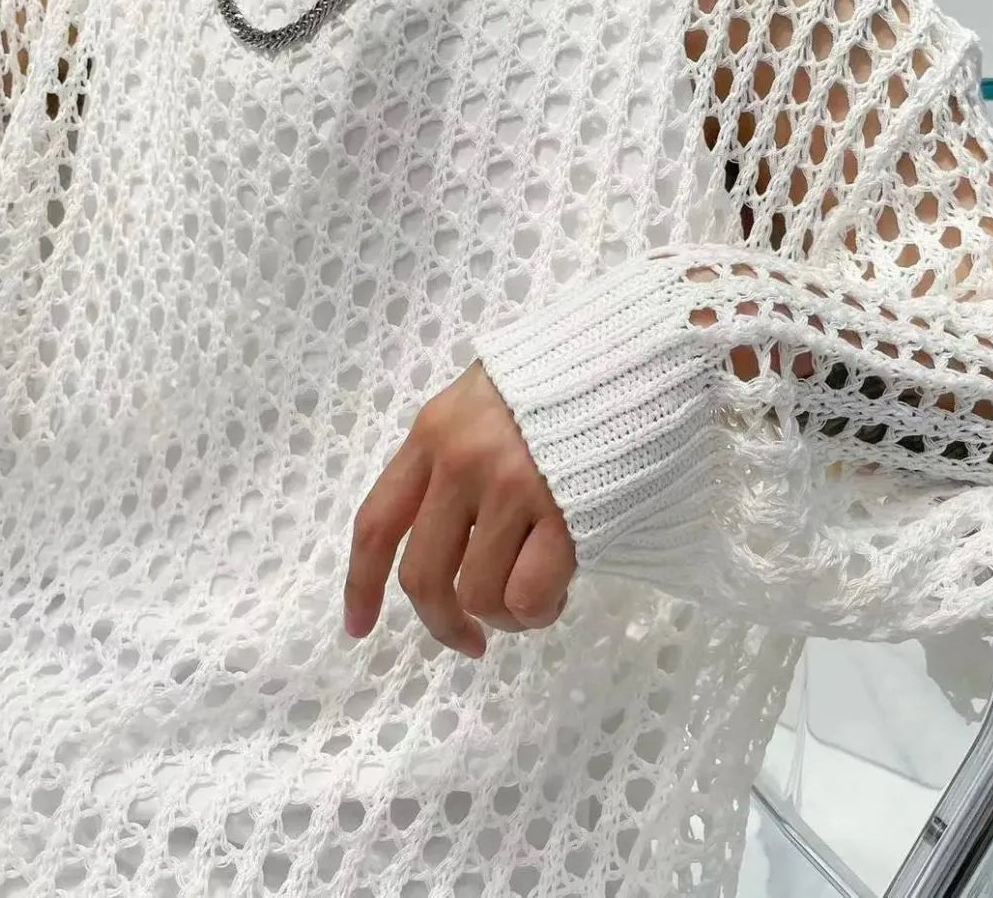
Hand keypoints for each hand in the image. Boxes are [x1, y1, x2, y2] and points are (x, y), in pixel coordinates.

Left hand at [344, 364, 576, 658]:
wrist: (634, 353)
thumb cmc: (561, 377)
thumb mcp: (483, 397)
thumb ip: (453, 455)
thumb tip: (446, 532)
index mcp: (433, 433)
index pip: (376, 522)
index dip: (361, 584)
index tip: (357, 627)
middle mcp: (462, 463)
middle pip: (423, 576)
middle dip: (442, 623)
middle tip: (469, 639)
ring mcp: (512, 488)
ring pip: (479, 595)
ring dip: (504, 616)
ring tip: (533, 597)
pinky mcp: (565, 515)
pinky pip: (530, 597)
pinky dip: (540, 612)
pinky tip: (560, 593)